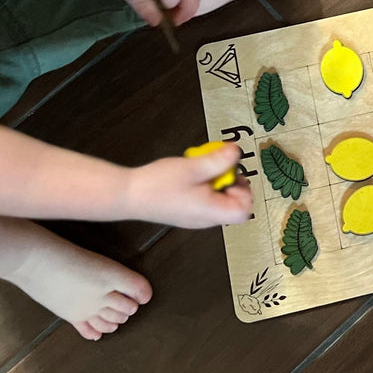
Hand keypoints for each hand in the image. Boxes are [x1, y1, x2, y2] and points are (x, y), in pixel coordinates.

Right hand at [125, 145, 254, 227]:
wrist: (127, 195)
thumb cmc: (158, 185)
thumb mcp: (195, 167)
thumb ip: (220, 160)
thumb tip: (237, 153)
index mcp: (212, 212)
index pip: (245, 210)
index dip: (244, 190)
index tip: (231, 172)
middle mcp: (206, 219)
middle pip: (233, 202)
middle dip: (228, 180)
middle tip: (215, 164)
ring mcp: (194, 216)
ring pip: (217, 198)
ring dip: (214, 179)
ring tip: (199, 167)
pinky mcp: (184, 211)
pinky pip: (203, 198)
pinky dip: (202, 184)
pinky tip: (189, 173)